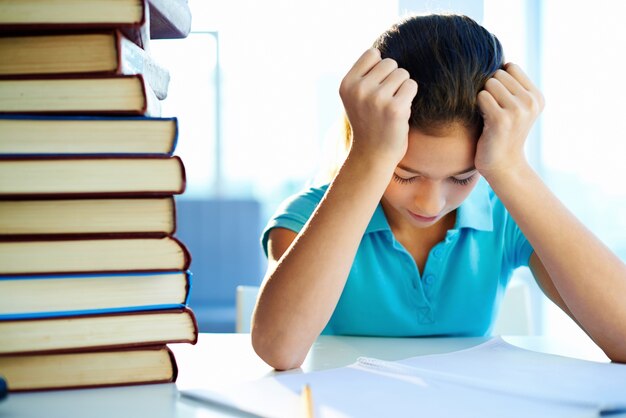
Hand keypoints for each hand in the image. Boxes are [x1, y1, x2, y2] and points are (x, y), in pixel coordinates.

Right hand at [339, 48, 417, 165]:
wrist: (373, 155)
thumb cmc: (368, 122)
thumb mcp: (356, 96)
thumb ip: (364, 74)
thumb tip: (381, 52)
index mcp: (347, 84)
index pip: (372, 54)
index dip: (379, 68)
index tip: (376, 86)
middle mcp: (359, 89)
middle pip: (390, 62)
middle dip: (392, 78)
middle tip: (385, 100)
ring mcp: (376, 99)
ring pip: (402, 73)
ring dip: (402, 88)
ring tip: (392, 106)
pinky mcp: (395, 108)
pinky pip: (411, 85)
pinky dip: (410, 96)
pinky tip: (400, 111)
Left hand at [475, 63, 544, 180]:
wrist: (502, 165)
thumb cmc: (501, 134)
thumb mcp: (514, 107)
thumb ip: (510, 85)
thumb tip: (495, 59)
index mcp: (537, 97)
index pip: (510, 67)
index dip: (498, 80)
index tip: (498, 100)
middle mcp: (531, 101)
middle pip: (498, 74)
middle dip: (489, 88)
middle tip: (491, 109)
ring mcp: (518, 110)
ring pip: (489, 83)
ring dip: (482, 98)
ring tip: (488, 115)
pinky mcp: (502, 119)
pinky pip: (481, 97)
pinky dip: (477, 106)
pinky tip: (483, 120)